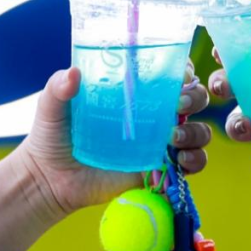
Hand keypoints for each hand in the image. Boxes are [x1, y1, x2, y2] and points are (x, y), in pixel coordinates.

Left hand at [14, 63, 210, 219]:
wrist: (50, 180)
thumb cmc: (53, 136)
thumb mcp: (51, 107)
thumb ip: (59, 88)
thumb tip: (73, 74)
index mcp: (135, 92)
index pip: (171, 73)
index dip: (183, 69)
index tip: (179, 73)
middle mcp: (154, 114)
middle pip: (194, 98)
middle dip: (195, 98)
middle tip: (177, 106)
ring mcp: (159, 143)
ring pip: (199, 131)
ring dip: (196, 132)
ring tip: (174, 138)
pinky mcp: (160, 170)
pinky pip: (193, 163)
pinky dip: (196, 161)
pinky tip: (180, 161)